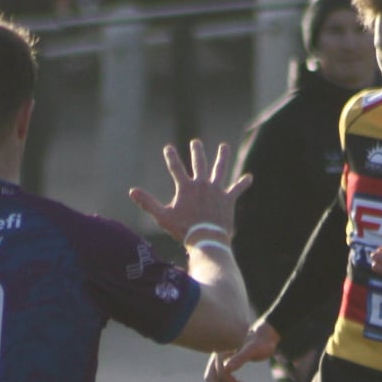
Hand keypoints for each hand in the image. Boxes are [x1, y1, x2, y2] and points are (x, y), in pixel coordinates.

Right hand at [128, 139, 249, 243]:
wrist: (206, 239)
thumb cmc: (183, 230)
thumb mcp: (162, 216)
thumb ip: (147, 202)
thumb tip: (132, 191)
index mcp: (186, 187)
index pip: (176, 167)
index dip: (171, 157)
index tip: (168, 147)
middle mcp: (202, 184)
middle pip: (199, 163)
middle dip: (197, 151)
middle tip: (196, 143)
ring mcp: (216, 191)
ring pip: (220, 169)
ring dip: (222, 157)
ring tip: (224, 146)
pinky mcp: (228, 200)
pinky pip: (237, 189)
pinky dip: (243, 183)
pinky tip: (249, 177)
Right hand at [206, 322, 279, 381]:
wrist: (265, 337)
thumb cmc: (260, 343)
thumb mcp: (252, 350)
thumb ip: (240, 357)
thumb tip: (227, 368)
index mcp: (223, 352)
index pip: (221, 372)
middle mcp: (219, 356)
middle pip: (212, 376)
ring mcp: (222, 359)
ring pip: (215, 378)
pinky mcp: (227, 362)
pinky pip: (221, 376)